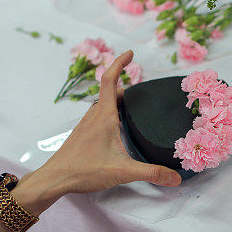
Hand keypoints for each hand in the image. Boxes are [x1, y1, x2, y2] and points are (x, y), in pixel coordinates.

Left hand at [22, 51, 181, 209]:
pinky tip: (115, 129)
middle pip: (109, 91)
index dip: (119, 63)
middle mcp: (94, 116)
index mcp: (104, 116)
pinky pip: (97, 115)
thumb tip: (176, 178)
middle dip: (124, 85)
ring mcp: (86, 125)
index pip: (110, 80)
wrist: (55, 179)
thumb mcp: (122, 171)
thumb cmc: (84, 170)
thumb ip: (151, 173)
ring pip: (102, 104)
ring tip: (130, 106)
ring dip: (115, 99)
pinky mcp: (82, 135)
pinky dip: (108, 113)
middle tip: (141, 90)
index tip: (130, 53)